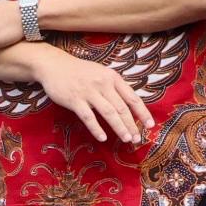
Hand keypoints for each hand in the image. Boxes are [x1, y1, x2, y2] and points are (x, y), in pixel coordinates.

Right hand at [34, 52, 152, 145]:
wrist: (54, 65)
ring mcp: (89, 92)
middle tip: (137, 139)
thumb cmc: (79, 71)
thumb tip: (128, 103)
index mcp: (113, 78)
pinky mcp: (74, 100)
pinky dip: (96, 129)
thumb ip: (114, 86)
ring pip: (108, 113)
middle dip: (131, 125)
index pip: (132, 98)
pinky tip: (103, 138)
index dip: (142, 113)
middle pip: (122, 108)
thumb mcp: (101, 73)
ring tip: (126, 139)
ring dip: (119, 128)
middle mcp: (103, 84)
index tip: (150, 125)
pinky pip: (88, 117)